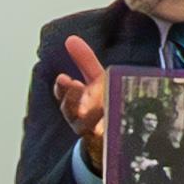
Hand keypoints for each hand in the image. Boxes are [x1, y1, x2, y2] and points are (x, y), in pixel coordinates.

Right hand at [52, 33, 113, 168]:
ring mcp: (93, 135)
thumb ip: (84, 62)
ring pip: (88, 129)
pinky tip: (120, 121)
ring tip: (102, 106)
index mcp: (73, 104)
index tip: (64, 78)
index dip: (63, 88)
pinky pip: (109, 140)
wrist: (111, 136)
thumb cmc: (101, 103)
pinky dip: (112, 132)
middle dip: (73, 101)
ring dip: (93, 117)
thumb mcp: (95, 80)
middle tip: (78, 88)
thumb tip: (71, 39)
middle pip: (71, 113)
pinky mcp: (108, 145)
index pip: (63, 95)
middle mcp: (79, 121)